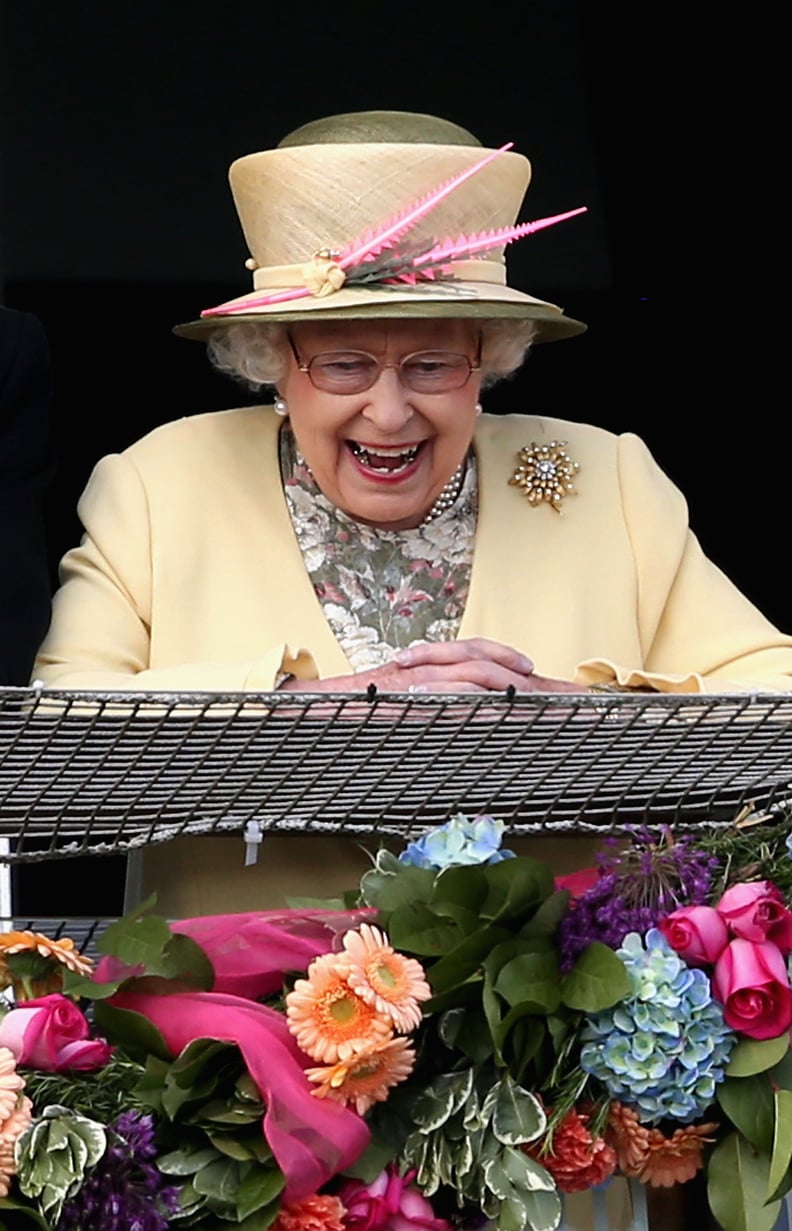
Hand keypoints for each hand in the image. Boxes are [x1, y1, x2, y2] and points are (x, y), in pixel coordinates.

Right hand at [279, 638, 582, 693]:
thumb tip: (454, 708)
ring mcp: (410, 678)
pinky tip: (486, 706)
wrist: (318, 704)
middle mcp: (418, 665)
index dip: (496, 653)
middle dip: (504, 661)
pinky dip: (465, 699)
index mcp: (421, 664)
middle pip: (470, 653)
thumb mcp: (397, 697)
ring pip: (461, 670)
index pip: (465, 649)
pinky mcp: (402, 694)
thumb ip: (424, 698)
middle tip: (529, 672)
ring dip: (494, 679)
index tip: (522, 665)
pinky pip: (439, 694)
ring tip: (519, 689)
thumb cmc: (354, 705)